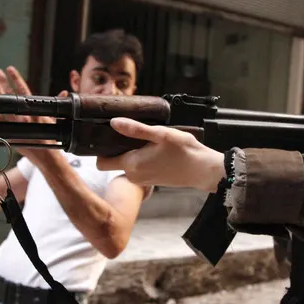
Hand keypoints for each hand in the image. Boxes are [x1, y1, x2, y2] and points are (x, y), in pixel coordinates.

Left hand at [0, 66, 67, 159]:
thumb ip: (56, 104)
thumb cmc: (52, 139)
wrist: (47, 158)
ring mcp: (17, 125)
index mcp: (36, 110)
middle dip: (2, 83)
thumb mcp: (55, 120)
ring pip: (3, 106)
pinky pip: (0, 122)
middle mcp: (25, 116)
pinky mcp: (11, 135)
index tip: (9, 69)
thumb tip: (64, 92)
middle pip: (10, 96)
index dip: (16, 79)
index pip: (24, 91)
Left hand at [96, 118, 225, 191]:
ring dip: (131, 153)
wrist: (203, 170)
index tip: (106, 136)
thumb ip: (136, 129)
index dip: (100, 150)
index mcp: (131, 164)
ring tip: (145, 139)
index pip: (101, 163)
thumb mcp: (160, 134)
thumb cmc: (184, 152)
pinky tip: (153, 150)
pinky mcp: (151, 181)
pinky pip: (137, 169)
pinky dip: (140, 159)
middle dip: (117, 149)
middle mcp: (133, 176)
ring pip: (126, 165)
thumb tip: (114, 122)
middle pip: (113, 162)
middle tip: (130, 133)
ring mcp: (142, 181)